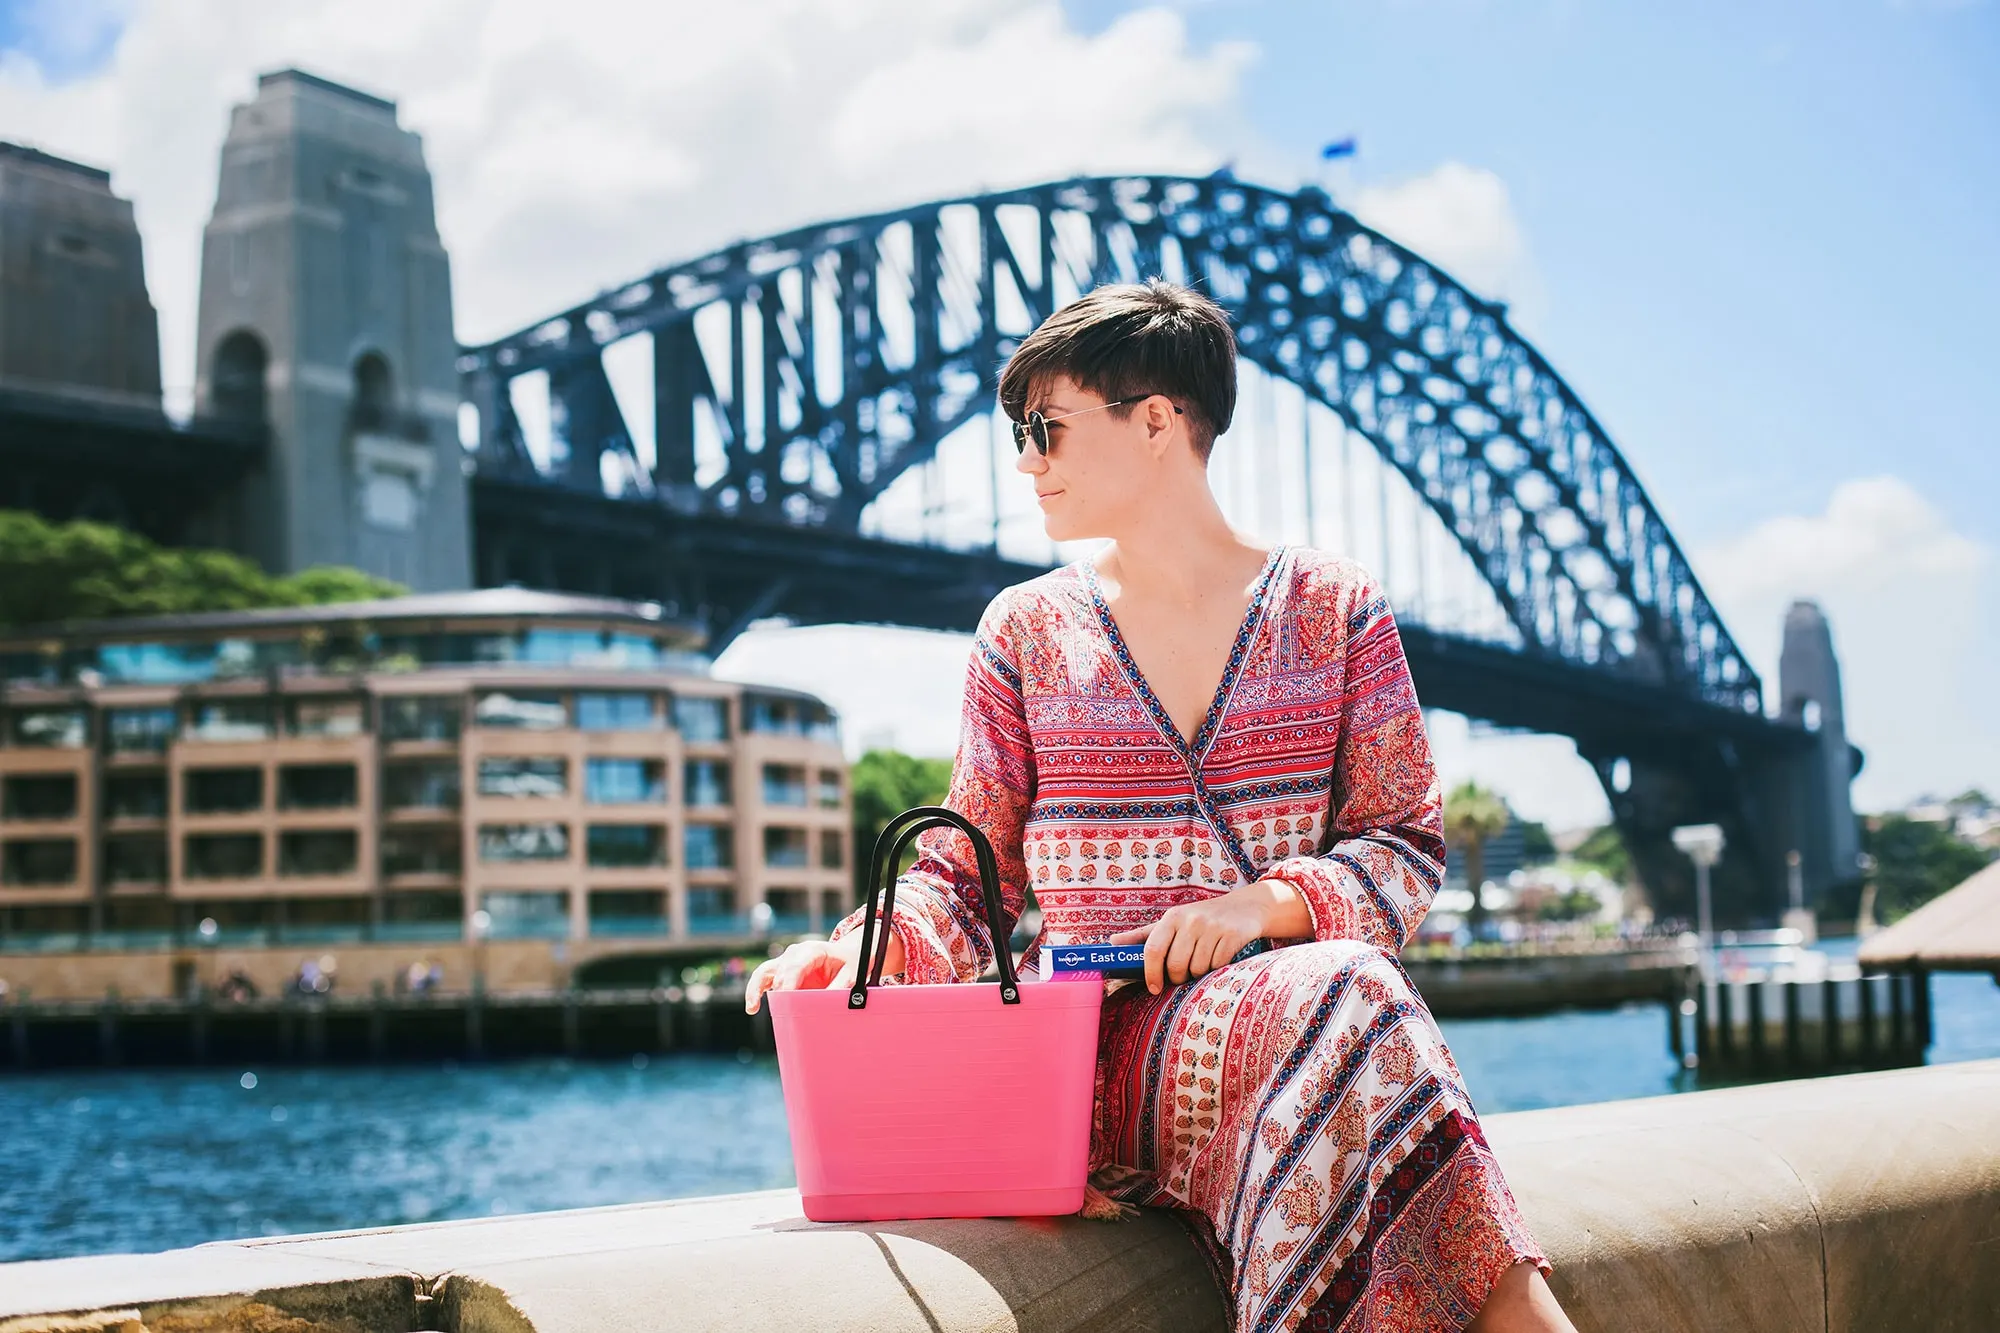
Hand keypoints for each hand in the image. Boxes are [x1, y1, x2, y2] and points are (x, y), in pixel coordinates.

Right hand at [744, 932, 905, 1012]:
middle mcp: (795, 953)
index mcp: (813, 950)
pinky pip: (764, 978)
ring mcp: (786, 960)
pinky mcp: (782, 971)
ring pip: (765, 971)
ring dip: (756, 988)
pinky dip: (756, 990)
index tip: (786, 998)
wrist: (849, 953)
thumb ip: (840, 988)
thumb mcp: (853, 974)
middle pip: (780, 971)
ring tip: (752, 1008)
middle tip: (780, 1011)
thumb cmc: (852, 962)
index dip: (789, 982)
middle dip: (778, 991)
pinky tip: (753, 1007)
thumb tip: (827, 1004)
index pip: (796, 965)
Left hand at [1109, 880, 1308, 993]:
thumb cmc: (1199, 920)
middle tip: (1182, 976)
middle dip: (1178, 978)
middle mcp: (1190, 919)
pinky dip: (1216, 969)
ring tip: (1202, 963)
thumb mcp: (1171, 923)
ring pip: (1197, 968)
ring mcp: (1212, 927)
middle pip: (1176, 965)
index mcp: (1171, 918)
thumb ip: (1142, 936)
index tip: (1154, 988)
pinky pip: (1217, 966)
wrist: (1243, 908)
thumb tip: (1111, 943)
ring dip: (1198, 974)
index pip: (1153, 949)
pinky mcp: (1232, 935)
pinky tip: (1218, 958)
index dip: (1151, 973)